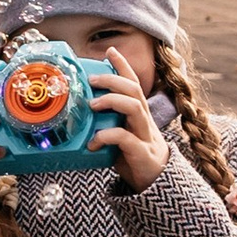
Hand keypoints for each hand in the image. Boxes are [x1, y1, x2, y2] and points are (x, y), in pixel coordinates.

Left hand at [88, 56, 168, 190]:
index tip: (111, 51)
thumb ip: (107, 123)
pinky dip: (106, 137)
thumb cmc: (133, 158)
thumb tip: (80, 112)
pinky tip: (93, 142)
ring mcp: (145, 136)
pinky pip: (125, 139)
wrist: (156, 185)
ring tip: (92, 105)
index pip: (133, 84)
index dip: (123, 66)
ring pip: (134, 107)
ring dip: (112, 101)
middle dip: (113, 80)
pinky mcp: (142, 153)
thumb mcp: (120, 135)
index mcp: (139, 114)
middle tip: (92, 79)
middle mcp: (144, 120)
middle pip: (134, 90)